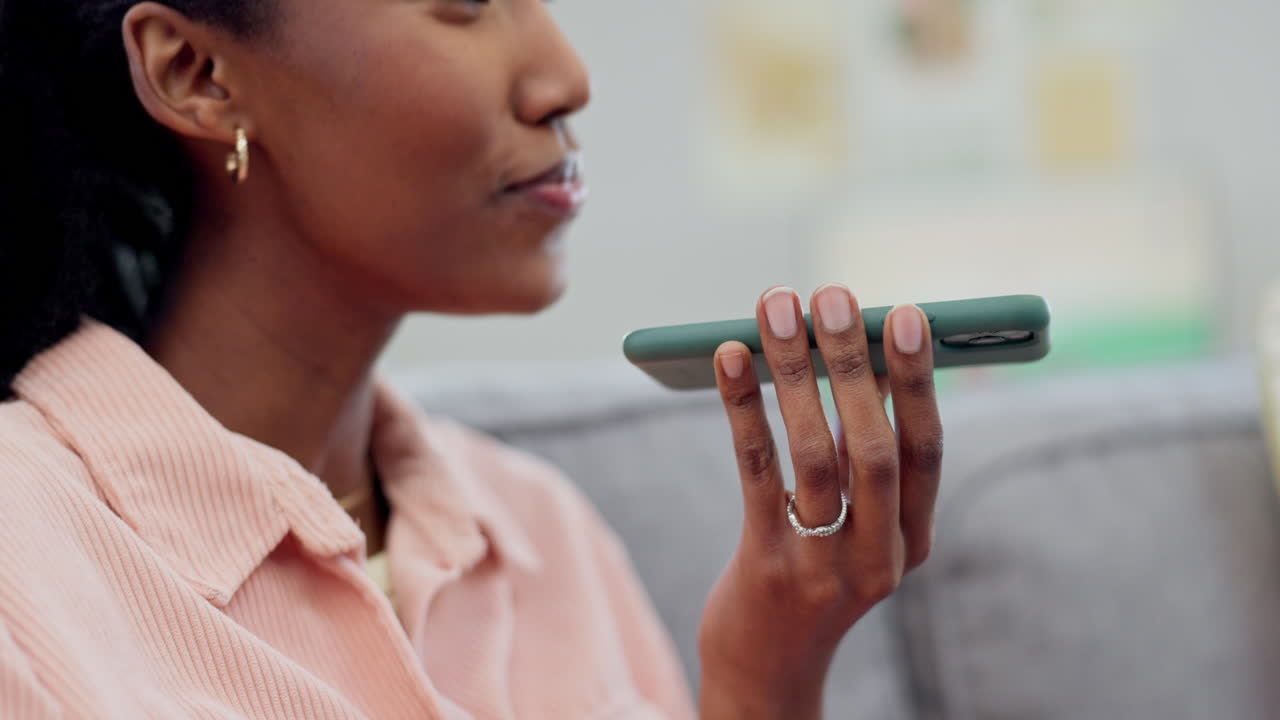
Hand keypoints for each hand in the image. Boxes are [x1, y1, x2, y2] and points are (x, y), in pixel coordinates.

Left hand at [696, 285, 943, 718]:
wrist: (769, 670)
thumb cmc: (812, 573)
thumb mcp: (854, 525)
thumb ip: (858, 459)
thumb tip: (844, 355)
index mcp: (912, 539)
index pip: (926, 449)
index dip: (916, 380)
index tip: (905, 314)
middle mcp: (879, 555)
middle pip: (874, 445)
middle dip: (852, 363)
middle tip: (831, 294)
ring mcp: (823, 565)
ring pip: (815, 454)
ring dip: (794, 372)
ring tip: (776, 306)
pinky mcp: (767, 567)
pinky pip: (757, 473)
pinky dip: (745, 407)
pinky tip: (731, 358)